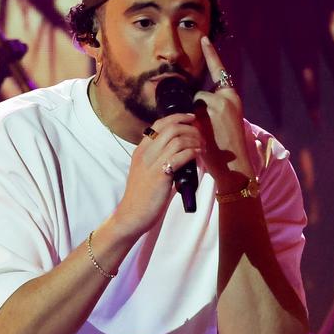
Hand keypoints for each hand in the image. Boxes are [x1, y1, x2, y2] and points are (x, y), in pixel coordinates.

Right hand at [112, 111, 202, 237]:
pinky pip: (180, 156)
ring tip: (202, 147)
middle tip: (200, 136)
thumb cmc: (141, 197)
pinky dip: (193, 152)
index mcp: (140, 150)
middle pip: (171, 128)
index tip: (191, 119)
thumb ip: (157, 160)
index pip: (159, 124)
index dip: (178, 117)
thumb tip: (179, 154)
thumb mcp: (144, 172)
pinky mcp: (160, 175)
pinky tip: (198, 156)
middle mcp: (145, 153)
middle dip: (190, 128)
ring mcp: (151, 163)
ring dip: (194, 140)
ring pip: (177, 139)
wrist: (131, 215)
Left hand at [192, 36, 251, 183]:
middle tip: (205, 131)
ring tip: (204, 136)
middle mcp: (227, 96)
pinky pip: (191, 111)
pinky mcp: (210, 111)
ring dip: (192, 118)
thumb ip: (213, 107)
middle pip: (199, 94)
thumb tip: (194, 101)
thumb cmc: (226, 148)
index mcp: (232, 97)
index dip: (211, 54)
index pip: (219, 71)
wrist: (234, 165)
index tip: (203, 38)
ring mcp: (219, 102)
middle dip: (195, 110)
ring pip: (194, 102)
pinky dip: (190, 122)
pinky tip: (201, 135)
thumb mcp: (224, 122)